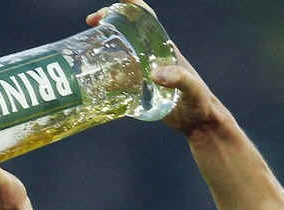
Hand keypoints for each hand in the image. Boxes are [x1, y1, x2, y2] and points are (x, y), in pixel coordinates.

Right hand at [87, 0, 227, 140]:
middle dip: (108, 22)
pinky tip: (90, 79)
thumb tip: (153, 74)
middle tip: (91, 23)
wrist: (197, 123)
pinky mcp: (136, 87)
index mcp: (163, 47)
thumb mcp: (191, 88)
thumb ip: (177, 79)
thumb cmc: (199, 102)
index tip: (114, 3)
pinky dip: (102, 73)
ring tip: (84, 49)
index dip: (130, 6)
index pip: (145, 18)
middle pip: (126, 31)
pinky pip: (116, 76)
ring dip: (101, 47)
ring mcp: (142, 71)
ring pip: (117, 52)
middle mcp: (150, 55)